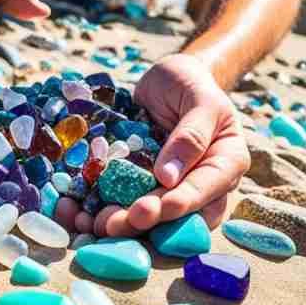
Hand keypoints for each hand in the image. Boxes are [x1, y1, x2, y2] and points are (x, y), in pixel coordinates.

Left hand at [91, 53, 249, 236]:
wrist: (167, 80)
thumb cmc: (189, 84)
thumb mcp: (199, 99)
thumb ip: (192, 134)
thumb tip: (169, 177)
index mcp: (226, 164)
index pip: (208, 191)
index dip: (184, 203)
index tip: (160, 208)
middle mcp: (201, 184)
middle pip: (179, 215)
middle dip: (146, 222)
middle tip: (116, 222)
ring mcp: (169, 188)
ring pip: (151, 218)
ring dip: (122, 224)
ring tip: (94, 223)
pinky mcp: (141, 186)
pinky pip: (125, 203)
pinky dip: (103, 211)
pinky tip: (80, 214)